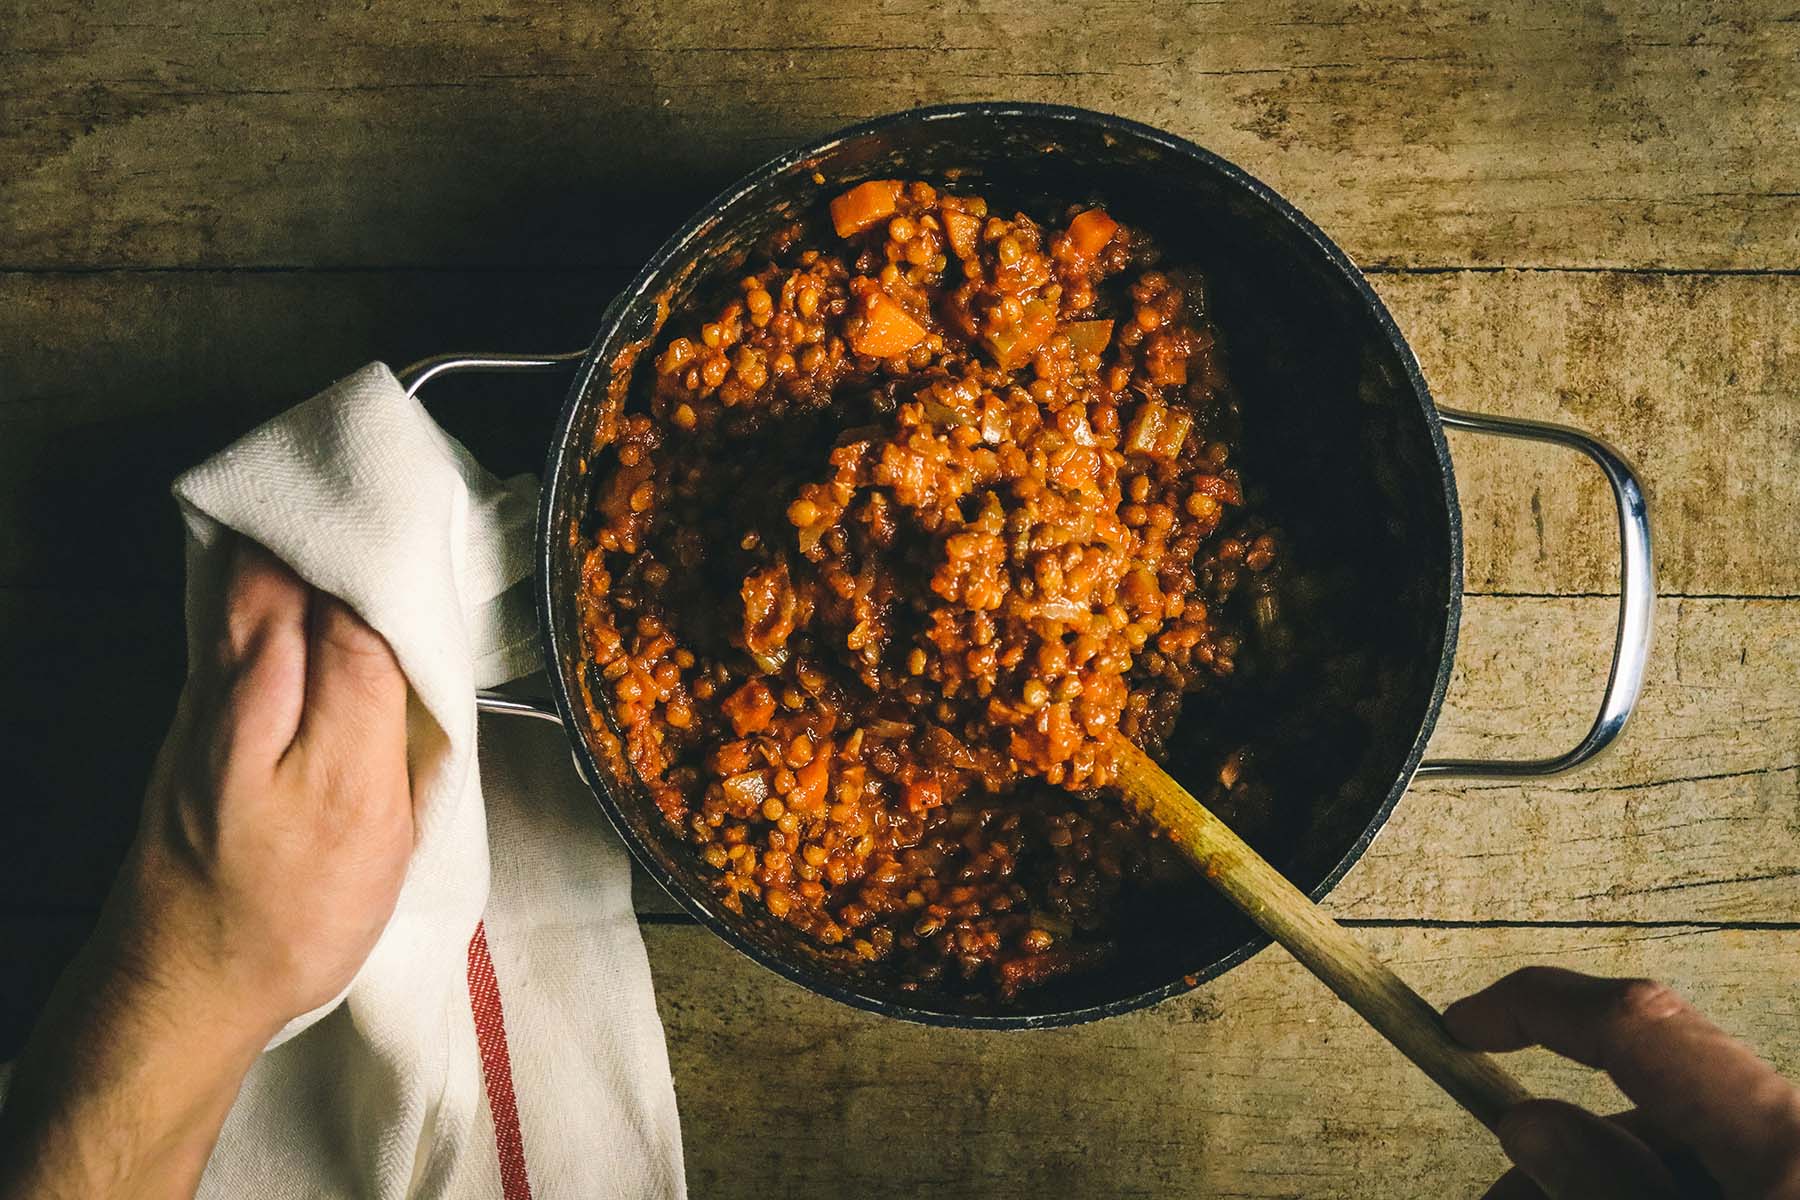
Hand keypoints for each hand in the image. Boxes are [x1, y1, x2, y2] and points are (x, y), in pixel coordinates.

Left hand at [0, 536, 413, 1198]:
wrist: (184, 982)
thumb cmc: (290, 916)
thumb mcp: (369, 821)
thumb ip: (382, 706)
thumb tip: (400, 614)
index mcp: (311, 731)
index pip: (357, 605)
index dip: (392, 554)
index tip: (429, 514)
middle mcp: (247, 701)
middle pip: (289, 576)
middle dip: (332, 526)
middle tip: (385, 489)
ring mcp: (208, 707)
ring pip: (249, 592)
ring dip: (291, 542)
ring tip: (338, 517)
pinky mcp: (190, 722)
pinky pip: (227, 624)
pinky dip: (259, 583)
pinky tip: (285, 574)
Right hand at [1446, 967, 1799, 1199]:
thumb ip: (1602, 1186)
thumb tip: (1526, 1124)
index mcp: (1773, 1131)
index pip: (1633, 1021)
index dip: (1532, 1006)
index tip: (1461, 1026)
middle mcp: (1792, 1123)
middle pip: (1648, 1095)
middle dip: (1559, 1138)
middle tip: (1497, 1192)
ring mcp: (1795, 1153)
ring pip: (1677, 1136)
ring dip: (1600, 1175)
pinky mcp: (1793, 1178)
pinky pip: (1716, 1167)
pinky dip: (1653, 1188)